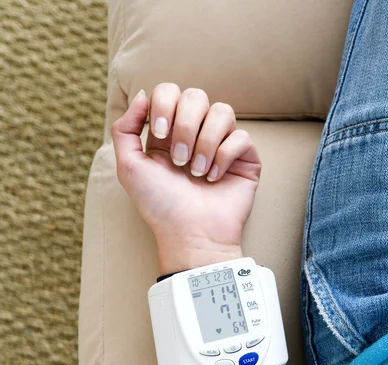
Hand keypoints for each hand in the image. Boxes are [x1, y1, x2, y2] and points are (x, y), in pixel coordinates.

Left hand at [111, 83, 261, 273]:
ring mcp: (222, 143)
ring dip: (205, 143)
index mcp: (168, 132)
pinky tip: (215, 179)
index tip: (160, 135)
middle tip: (179, 161)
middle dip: (185, 126)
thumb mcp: (128, 167)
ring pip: (222, 111)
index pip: (170, 91)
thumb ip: (124, 128)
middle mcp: (195, 133)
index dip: (165, 105)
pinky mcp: (245, 158)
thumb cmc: (160, 205)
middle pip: (196, 95)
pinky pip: (241, 136)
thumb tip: (142, 94)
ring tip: (197, 172)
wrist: (190, 233)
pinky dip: (224, 157)